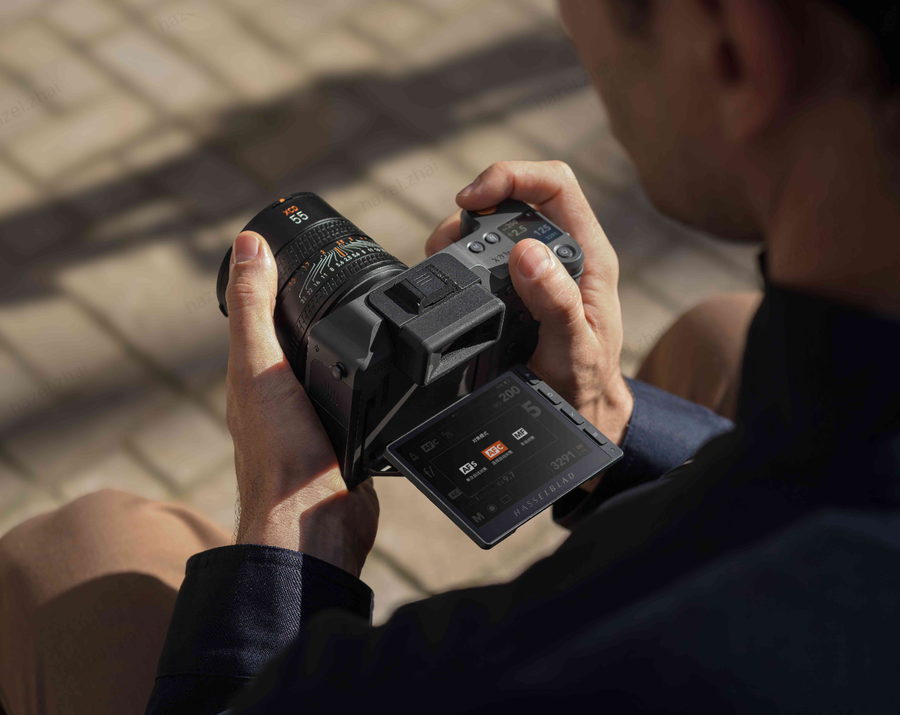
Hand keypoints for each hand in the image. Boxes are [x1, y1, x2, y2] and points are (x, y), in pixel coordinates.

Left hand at [224, 231, 378, 575]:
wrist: (317, 521)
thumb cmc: (281, 451)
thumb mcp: (259, 366)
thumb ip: (254, 307)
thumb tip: (247, 244)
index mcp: (255, 376)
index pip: (263, 316)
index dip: (276, 283)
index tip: (297, 251)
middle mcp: (283, 397)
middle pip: (300, 342)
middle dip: (317, 312)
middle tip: (342, 277)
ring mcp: (317, 420)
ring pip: (332, 371)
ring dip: (345, 348)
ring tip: (370, 317)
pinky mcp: (349, 441)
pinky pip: (357, 400)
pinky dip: (367, 382)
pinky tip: (387, 375)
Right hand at [426, 161, 633, 452]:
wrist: (573, 415)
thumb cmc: (584, 384)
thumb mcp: (574, 350)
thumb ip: (557, 303)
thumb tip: (527, 253)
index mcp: (588, 256)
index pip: (554, 184)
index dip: (512, 176)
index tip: (474, 199)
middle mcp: (561, 253)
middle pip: (515, 196)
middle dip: (473, 206)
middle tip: (445, 241)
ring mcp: (536, 268)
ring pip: (493, 223)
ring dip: (460, 232)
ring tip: (441, 259)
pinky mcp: (512, 285)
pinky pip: (482, 254)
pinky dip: (458, 257)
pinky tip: (449, 276)